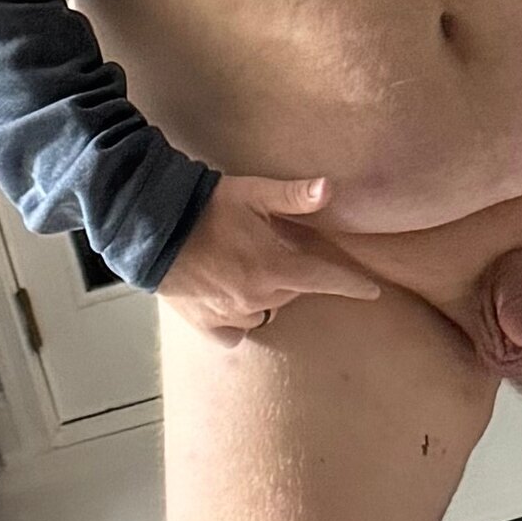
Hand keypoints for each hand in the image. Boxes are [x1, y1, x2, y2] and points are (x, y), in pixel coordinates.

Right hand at [155, 174, 383, 340]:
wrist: (149, 225)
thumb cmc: (206, 205)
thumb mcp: (253, 193)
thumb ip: (294, 196)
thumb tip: (331, 188)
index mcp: (273, 267)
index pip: (326, 281)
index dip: (352, 285)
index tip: (371, 290)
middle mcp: (256, 297)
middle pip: (293, 292)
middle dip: (292, 274)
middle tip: (274, 250)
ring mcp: (230, 314)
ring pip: (266, 310)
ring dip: (266, 293)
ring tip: (247, 268)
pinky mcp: (205, 323)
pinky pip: (235, 332)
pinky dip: (238, 319)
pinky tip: (230, 299)